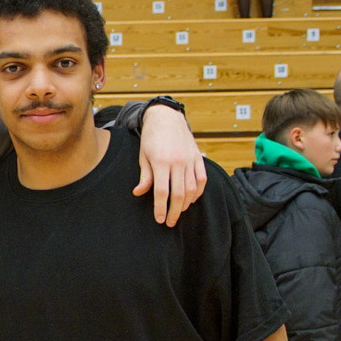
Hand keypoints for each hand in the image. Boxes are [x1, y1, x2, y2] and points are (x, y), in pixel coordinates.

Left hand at [134, 104, 206, 226]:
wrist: (166, 118)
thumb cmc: (151, 138)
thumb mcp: (143, 156)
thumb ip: (145, 176)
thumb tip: (138, 193)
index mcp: (161, 162)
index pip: (162, 192)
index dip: (161, 208)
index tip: (160, 219)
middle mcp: (178, 162)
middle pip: (179, 194)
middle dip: (174, 212)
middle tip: (170, 222)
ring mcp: (190, 160)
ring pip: (192, 189)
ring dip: (186, 204)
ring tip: (178, 211)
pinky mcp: (198, 157)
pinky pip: (202, 179)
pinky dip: (198, 192)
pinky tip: (191, 199)